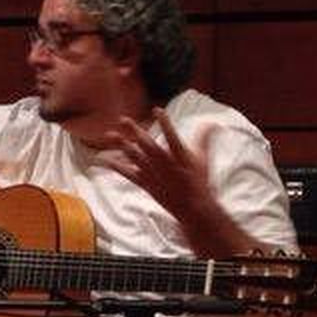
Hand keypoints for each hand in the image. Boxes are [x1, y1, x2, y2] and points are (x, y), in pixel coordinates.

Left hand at [99, 108, 218, 224]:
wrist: (192, 207)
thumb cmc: (199, 182)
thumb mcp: (203, 159)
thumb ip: (204, 139)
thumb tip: (211, 123)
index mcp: (180, 156)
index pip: (172, 136)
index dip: (165, 123)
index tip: (156, 109)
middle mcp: (164, 164)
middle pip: (147, 145)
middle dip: (135, 132)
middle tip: (123, 119)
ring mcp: (153, 174)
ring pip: (135, 157)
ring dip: (122, 145)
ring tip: (110, 135)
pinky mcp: (146, 184)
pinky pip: (128, 174)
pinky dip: (117, 167)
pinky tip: (105, 160)